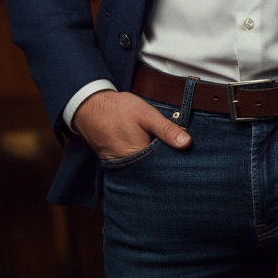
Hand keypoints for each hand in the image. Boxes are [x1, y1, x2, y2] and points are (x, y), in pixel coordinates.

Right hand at [73, 89, 191, 159]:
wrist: (90, 106)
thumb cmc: (119, 109)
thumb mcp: (148, 115)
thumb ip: (166, 130)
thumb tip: (187, 143)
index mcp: (138, 156)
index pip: (163, 167)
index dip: (175, 162)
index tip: (185, 157)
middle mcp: (127, 167)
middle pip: (153, 171)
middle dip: (165, 163)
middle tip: (178, 155)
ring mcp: (118, 167)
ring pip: (143, 169)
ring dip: (153, 163)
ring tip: (163, 152)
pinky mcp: (114, 163)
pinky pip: (132, 166)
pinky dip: (141, 161)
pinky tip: (148, 152)